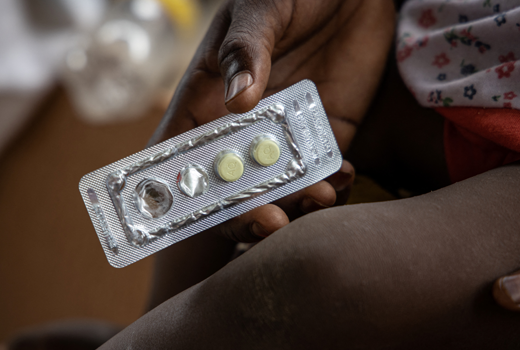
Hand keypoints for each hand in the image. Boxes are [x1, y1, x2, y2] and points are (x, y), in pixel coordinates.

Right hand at [149, 0, 394, 241]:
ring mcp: (285, 136)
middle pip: (230, 190)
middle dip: (245, 214)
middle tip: (271, 221)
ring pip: (279, 191)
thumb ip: (246, 50)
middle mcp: (242, 127)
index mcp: (208, 99)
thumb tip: (238, 102)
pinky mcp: (327, 136)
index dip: (176, 191)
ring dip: (295, 207)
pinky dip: (332, 188)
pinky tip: (343, 175)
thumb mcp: (261, 9)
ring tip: (319, 196)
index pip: (179, 153)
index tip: (186, 219)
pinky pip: (323, 175)